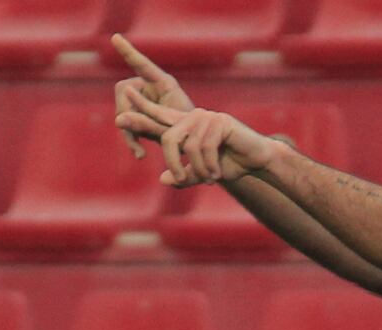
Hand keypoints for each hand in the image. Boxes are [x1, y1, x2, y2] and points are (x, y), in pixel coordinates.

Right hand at [110, 34, 193, 159]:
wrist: (201, 150)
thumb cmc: (193, 137)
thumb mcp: (170, 131)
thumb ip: (144, 124)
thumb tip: (117, 120)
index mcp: (164, 83)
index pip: (142, 64)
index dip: (128, 52)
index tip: (115, 37)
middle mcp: (152, 88)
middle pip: (123, 91)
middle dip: (125, 111)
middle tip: (130, 131)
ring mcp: (145, 101)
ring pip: (122, 110)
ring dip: (129, 131)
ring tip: (139, 151)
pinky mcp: (141, 116)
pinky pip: (127, 123)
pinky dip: (132, 139)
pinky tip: (140, 155)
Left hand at [116, 92, 281, 187]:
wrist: (256, 159)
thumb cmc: (229, 165)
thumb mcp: (202, 174)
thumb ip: (183, 176)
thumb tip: (163, 179)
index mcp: (185, 127)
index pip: (158, 116)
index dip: (141, 108)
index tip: (124, 97)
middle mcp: (192, 118)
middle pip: (166, 137)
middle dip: (172, 163)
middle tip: (183, 180)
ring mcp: (206, 118)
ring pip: (186, 148)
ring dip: (197, 170)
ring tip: (210, 178)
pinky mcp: (219, 121)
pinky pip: (202, 148)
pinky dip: (208, 166)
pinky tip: (217, 173)